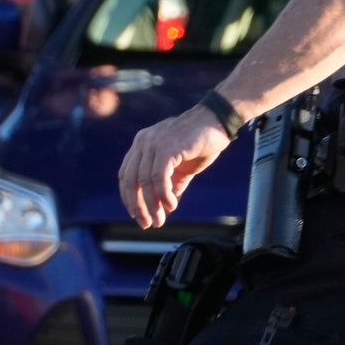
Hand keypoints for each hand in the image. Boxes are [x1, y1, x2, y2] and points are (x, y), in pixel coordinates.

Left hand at [119, 106, 231, 226]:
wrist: (218, 121)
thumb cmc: (202, 141)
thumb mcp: (183, 166)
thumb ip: (173, 182)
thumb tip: (166, 204)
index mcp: (142, 144)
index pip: (126, 175)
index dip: (129, 198)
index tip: (138, 215)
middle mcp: (143, 142)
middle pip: (131, 180)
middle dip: (138, 206)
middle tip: (148, 224)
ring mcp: (153, 143)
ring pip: (144, 182)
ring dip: (152, 205)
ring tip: (161, 219)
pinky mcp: (167, 147)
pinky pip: (159, 178)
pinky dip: (164, 195)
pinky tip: (171, 205)